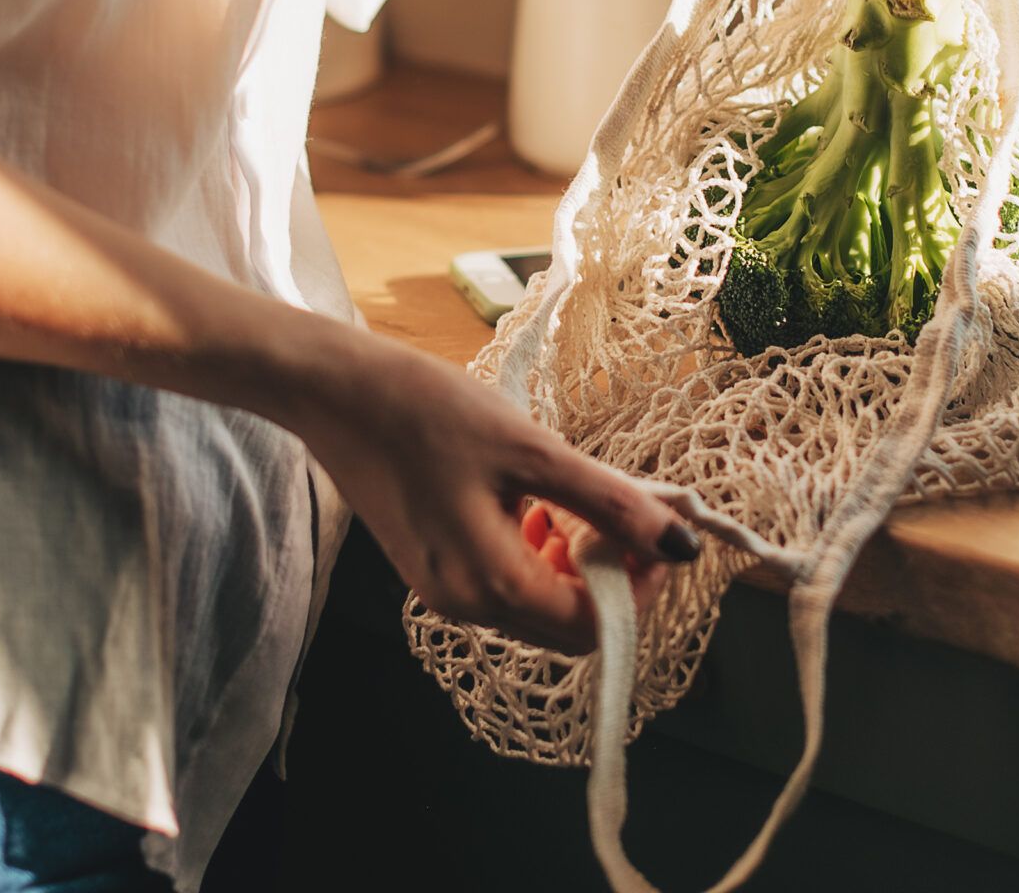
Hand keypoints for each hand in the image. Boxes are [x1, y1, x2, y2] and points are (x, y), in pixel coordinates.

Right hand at [285, 340, 694, 652]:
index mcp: (491, 586)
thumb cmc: (428, 411)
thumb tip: (683, 543)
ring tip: (570, 497)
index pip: (596, 627)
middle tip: (621, 511)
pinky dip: (535, 552)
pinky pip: (504, 583)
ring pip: (538, 605)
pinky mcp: (432, 570)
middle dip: (610, 576)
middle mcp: (465, 607)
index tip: (657, 530)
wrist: (335, 392)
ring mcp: (444, 593)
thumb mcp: (533, 451)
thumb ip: (611, 503)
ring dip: (572, 563)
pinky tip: (532, 501)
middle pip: (568, 626)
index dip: (641, 586)